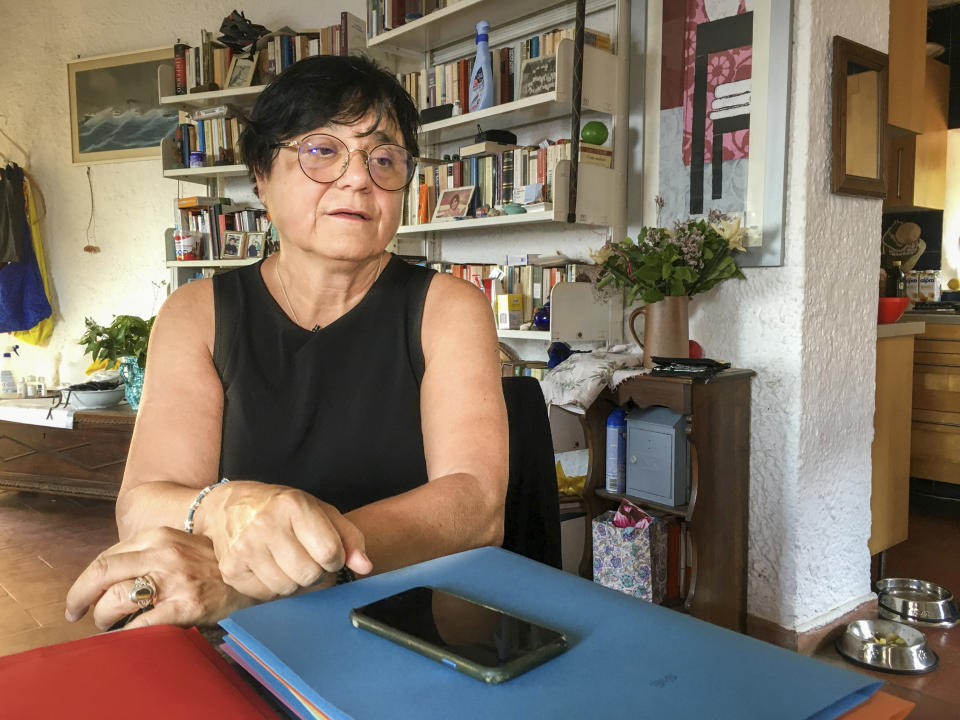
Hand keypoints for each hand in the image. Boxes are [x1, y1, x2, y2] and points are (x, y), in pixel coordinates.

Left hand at [65, 527, 256, 629]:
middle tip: (75, 612)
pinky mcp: (186, 606)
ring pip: (117, 600)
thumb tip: (111, 578)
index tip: (80, 596)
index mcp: (159, 536)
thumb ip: (149, 553)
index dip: (86, 580)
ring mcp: (175, 580)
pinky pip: (141, 626)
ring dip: (103, 618)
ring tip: (108, 624)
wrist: (255, 570)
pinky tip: (128, 637)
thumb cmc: (213, 562)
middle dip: (80, 597)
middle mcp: (164, 554)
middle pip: (102, 573)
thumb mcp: (180, 544)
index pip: (107, 557)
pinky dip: (127, 635)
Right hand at [195, 481, 372, 599]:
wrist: (229, 506)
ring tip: (286, 560)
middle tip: (305, 556)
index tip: (328, 553)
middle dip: (315, 571)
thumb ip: (349, 537)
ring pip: (289, 589)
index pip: (330, 553)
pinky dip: (273, 587)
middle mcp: (266, 525)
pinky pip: (266, 595)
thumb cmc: (282, 509)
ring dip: (294, 581)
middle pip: (309, 575)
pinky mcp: (231, 569)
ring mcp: (245, 548)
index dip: (335, 559)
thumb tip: (365, 567)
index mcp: (293, 505)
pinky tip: (268, 566)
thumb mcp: (320, 511)